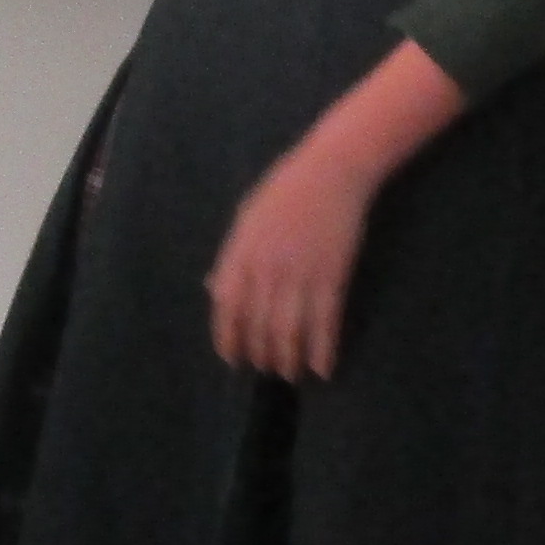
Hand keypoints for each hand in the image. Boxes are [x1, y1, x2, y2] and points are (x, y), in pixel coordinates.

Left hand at [206, 134, 379, 381]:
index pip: (226, 307)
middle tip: (266, 369)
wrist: (330, 170)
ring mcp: (299, 274)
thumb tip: (214, 291)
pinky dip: (323, 350)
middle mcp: (266, 268)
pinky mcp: (331, 277)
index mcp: (241, 251)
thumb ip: (231, 257)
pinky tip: (323, 368)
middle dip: (260, 354)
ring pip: (289, 331)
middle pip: (258, 325)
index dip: (228, 337)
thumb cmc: (285, 190)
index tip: (231, 358)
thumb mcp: (246, 218)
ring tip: (290, 373)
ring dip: (288, 359)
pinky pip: (324, 323)